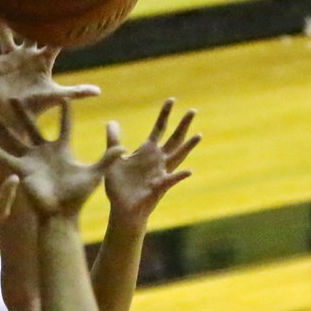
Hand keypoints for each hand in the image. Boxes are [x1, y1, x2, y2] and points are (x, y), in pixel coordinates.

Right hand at [0, 18, 99, 118]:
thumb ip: (76, 92)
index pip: (52, 41)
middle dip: (28, 18)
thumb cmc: (38, 109)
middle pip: (28, 32)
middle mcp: (26, 57)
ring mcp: (10, 60)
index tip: (62, 9)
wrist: (16, 121)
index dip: (57, 28)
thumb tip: (98, 91)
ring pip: (5, 36)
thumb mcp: (57, 97)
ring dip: (1, 22)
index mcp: (42, 62)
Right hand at [0, 100, 123, 217]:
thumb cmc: (78, 197)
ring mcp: (31, 160)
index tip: (64, 96)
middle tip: (16, 96)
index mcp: (62, 149)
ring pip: (15, 138)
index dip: (64, 111)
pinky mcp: (22, 171)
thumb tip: (123, 147)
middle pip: (32, 126)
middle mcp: (44, 152)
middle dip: (24, 112)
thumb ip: (107, 159)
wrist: (61, 215)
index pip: (64, 125)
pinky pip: (6, 158)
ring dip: (3, 126)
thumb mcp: (95, 174)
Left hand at [104, 99, 200, 224]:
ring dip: (188, 147)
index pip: (159, 129)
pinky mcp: (159, 187)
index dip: (165, 114)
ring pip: (177, 157)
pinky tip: (189, 171)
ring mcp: (160, 173)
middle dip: (183, 125)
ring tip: (199, 135)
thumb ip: (113, 141)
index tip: (171, 100)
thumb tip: (111, 121)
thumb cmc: (118, 187)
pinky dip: (179, 176)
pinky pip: (171, 180)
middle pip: (173, 139)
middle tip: (193, 110)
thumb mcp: (113, 160)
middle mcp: (157, 160)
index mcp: (147, 152)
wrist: (121, 210)